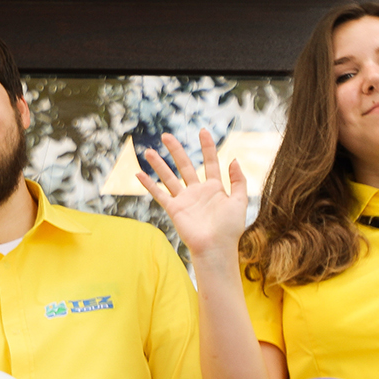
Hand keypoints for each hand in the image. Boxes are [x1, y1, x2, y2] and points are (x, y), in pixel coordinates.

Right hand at [137, 129, 248, 265]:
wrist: (216, 248)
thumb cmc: (230, 229)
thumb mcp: (240, 201)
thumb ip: (239, 181)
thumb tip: (234, 160)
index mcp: (215, 188)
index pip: (210, 162)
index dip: (207, 147)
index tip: (203, 131)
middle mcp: (197, 191)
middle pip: (185, 165)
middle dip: (176, 150)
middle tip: (166, 135)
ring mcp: (184, 200)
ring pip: (169, 177)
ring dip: (159, 164)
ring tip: (148, 151)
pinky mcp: (174, 209)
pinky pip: (159, 194)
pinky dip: (148, 185)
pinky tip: (139, 174)